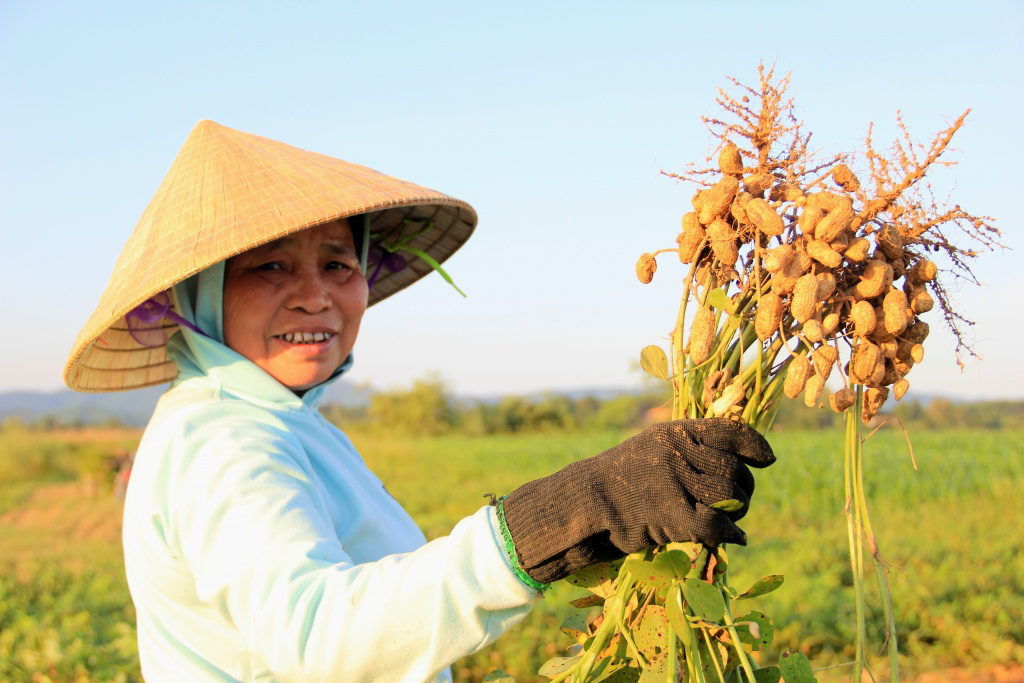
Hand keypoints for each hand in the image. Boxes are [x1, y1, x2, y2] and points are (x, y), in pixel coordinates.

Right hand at [500, 419, 774, 583]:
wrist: (587, 503)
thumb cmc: (620, 478)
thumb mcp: (651, 447)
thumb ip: (687, 448)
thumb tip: (733, 459)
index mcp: (675, 433)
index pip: (730, 432)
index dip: (755, 446)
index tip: (767, 459)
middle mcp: (680, 453)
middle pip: (735, 470)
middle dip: (745, 488)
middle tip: (741, 501)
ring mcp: (678, 484)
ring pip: (731, 497)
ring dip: (738, 512)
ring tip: (733, 519)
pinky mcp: (675, 516)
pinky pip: (719, 525)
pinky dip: (732, 534)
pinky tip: (735, 538)